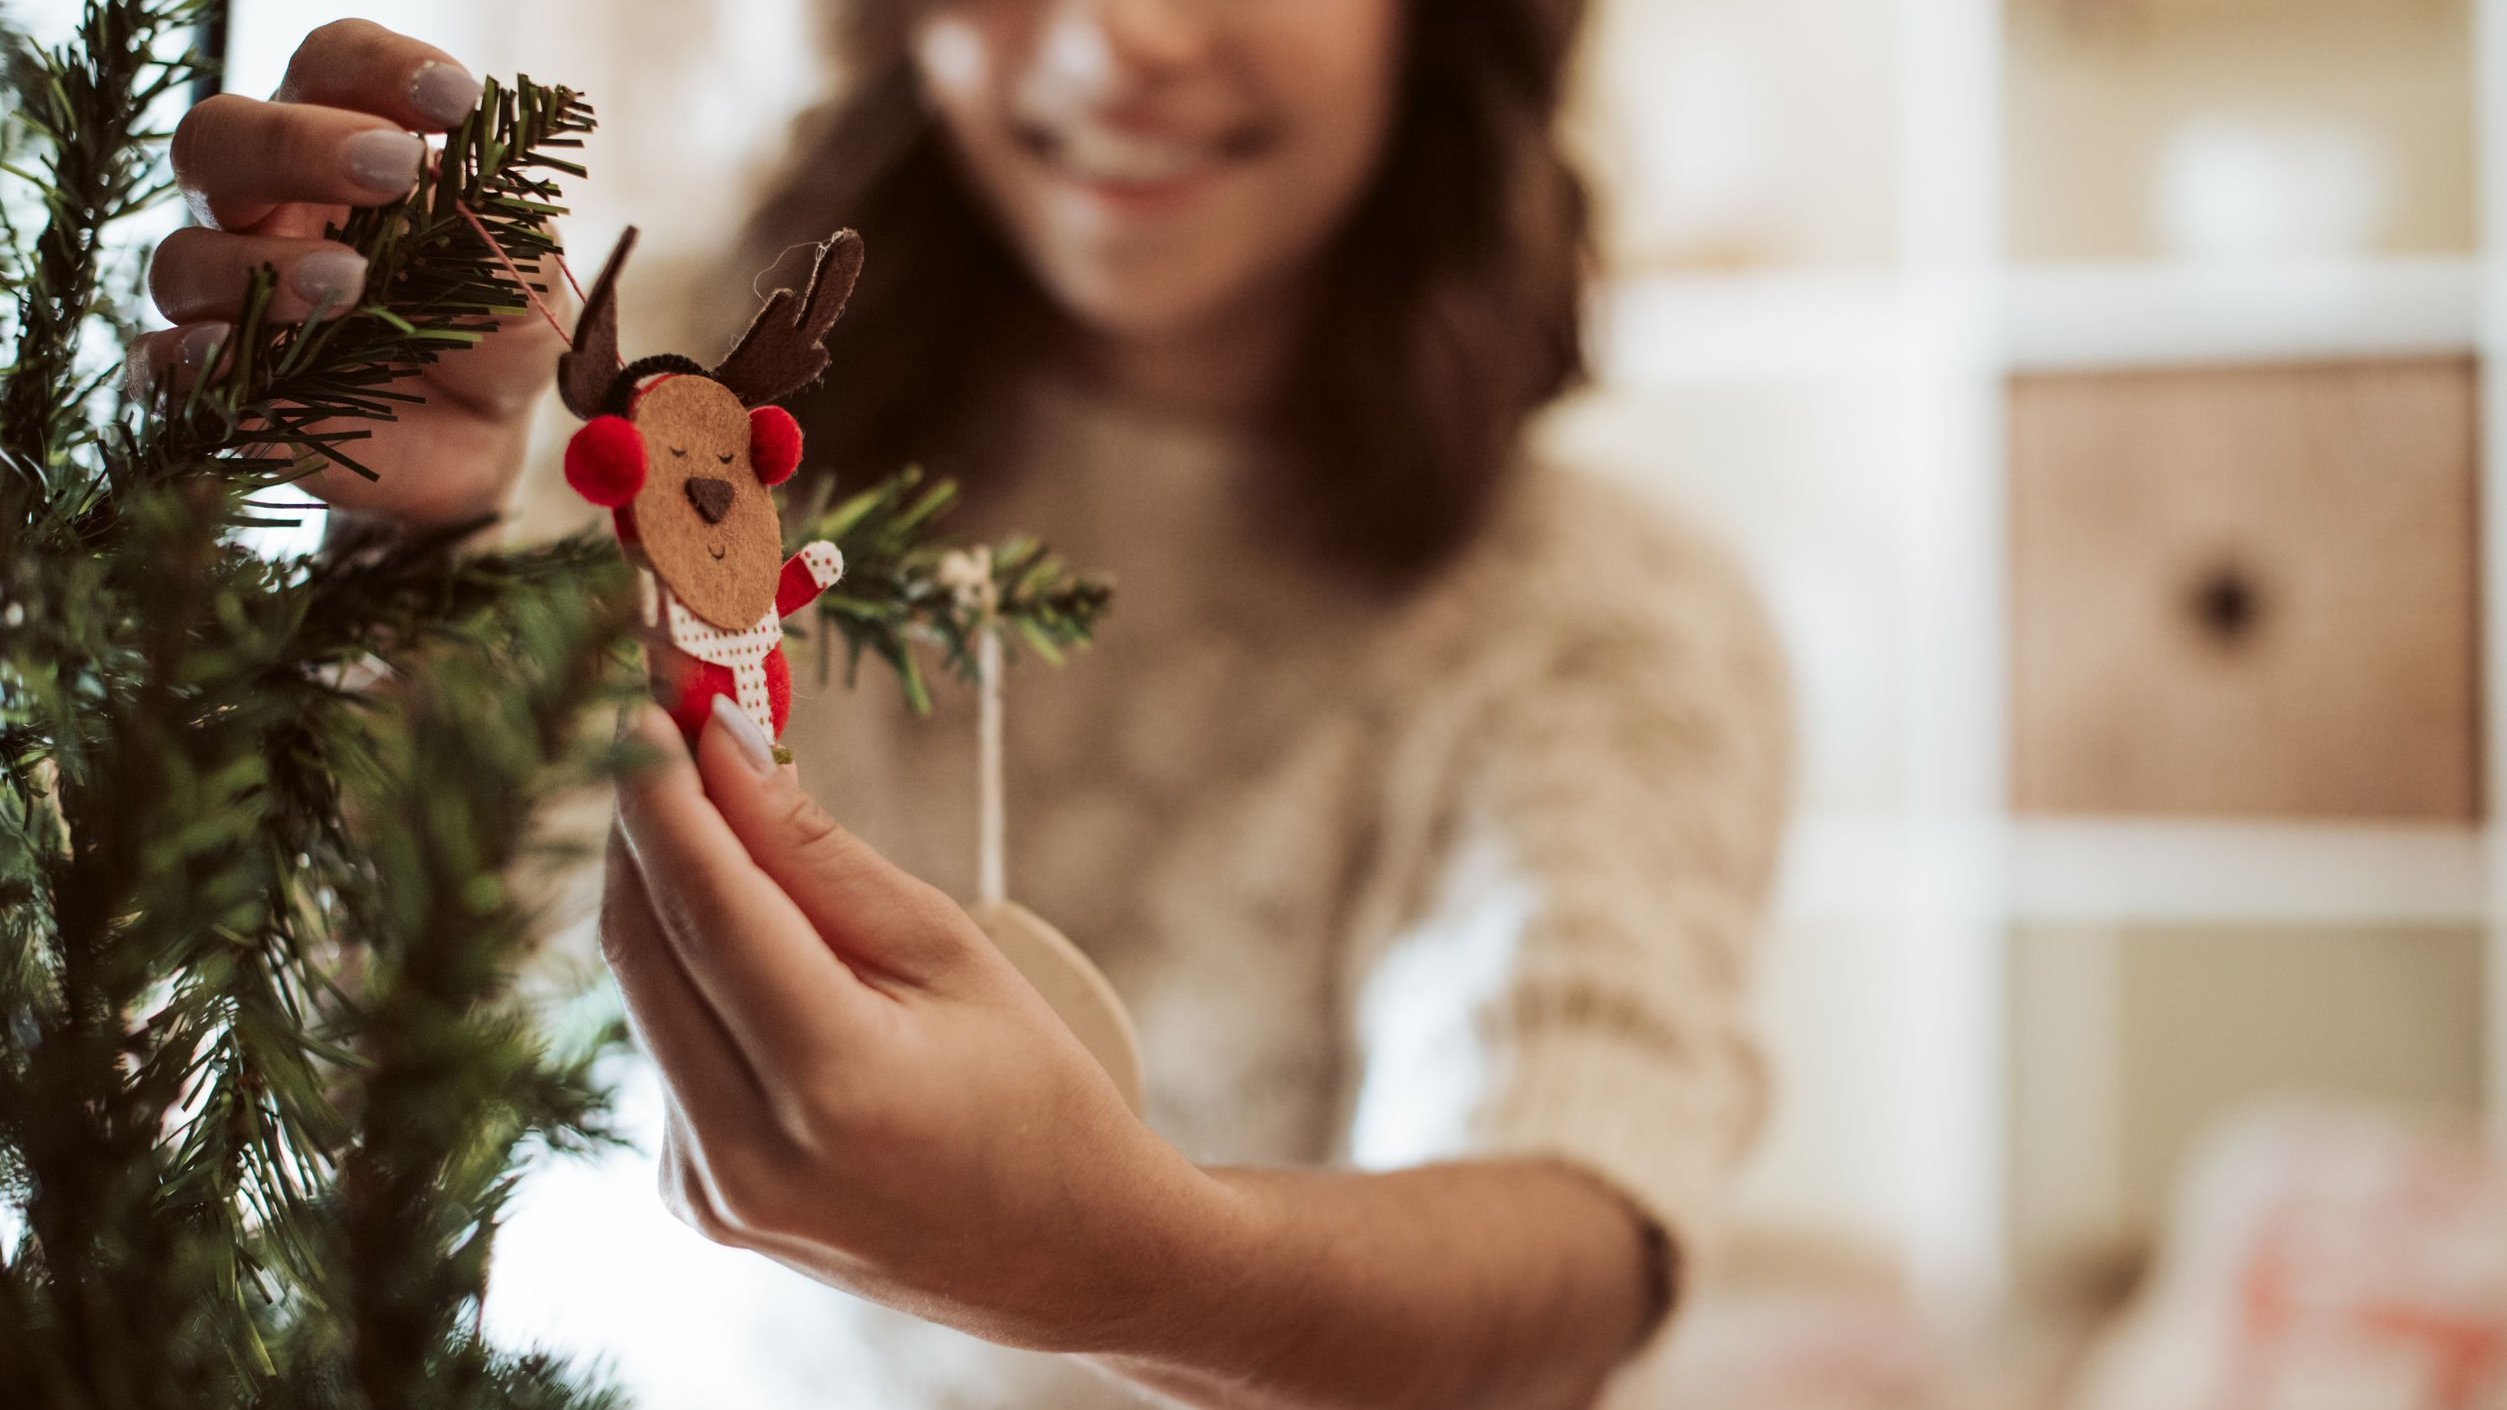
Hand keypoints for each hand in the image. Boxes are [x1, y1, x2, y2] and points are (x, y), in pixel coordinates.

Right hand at [136, 20, 561, 526]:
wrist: (485, 439)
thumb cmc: (494, 327)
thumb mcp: (523, 272)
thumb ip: (500, 227)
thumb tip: (464, 194)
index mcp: (342, 147)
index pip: (329, 69)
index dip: (380, 69)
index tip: (456, 100)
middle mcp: (266, 207)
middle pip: (220, 138)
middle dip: (297, 145)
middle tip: (391, 168)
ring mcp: (229, 296)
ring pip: (184, 257)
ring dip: (264, 265)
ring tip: (352, 284)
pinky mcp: (217, 385)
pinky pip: (159, 367)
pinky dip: (192, 361)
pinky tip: (245, 358)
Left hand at [604, 700, 1238, 1352]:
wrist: (1064, 1256)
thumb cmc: (1036, 1090)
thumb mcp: (953, 953)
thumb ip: (825, 858)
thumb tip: (727, 750)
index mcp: (833, 1085)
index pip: (710, 906)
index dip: (666, 790)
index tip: (650, 695)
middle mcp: (746, 1152)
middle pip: (646, 943)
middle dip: (648, 818)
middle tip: (667, 717)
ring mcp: (709, 1189)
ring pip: (642, 993)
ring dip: (663, 888)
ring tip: (712, 805)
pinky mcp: (694, 1199)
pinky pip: (664, 1048)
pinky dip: (686, 970)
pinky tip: (741, 934)